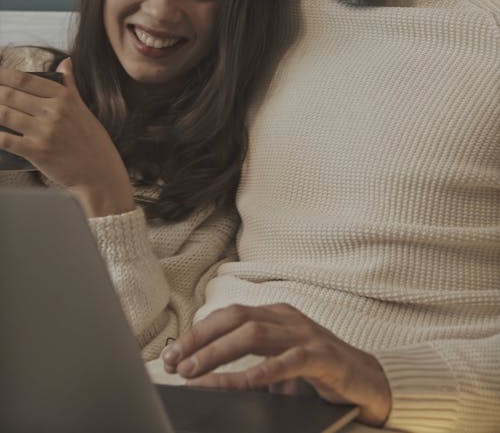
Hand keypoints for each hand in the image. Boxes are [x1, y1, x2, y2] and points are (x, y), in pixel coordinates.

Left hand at [0, 61, 134, 216]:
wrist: (100, 172)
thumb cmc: (92, 140)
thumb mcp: (83, 108)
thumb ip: (70, 84)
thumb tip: (66, 62)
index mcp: (64, 97)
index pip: (26, 80)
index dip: (4, 74)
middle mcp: (54, 111)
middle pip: (12, 95)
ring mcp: (45, 132)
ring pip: (5, 115)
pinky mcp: (37, 152)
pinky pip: (6, 140)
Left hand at [162, 303, 391, 426]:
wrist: (369, 382)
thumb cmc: (320, 373)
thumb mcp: (279, 365)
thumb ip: (251, 364)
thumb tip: (205, 376)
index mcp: (275, 315)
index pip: (228, 315)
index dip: (197, 332)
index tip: (172, 353)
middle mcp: (287, 318)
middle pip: (235, 318)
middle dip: (200, 339)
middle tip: (174, 362)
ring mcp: (305, 334)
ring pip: (254, 334)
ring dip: (219, 353)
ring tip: (195, 372)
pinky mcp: (322, 356)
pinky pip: (288, 361)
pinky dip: (262, 372)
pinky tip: (243, 384)